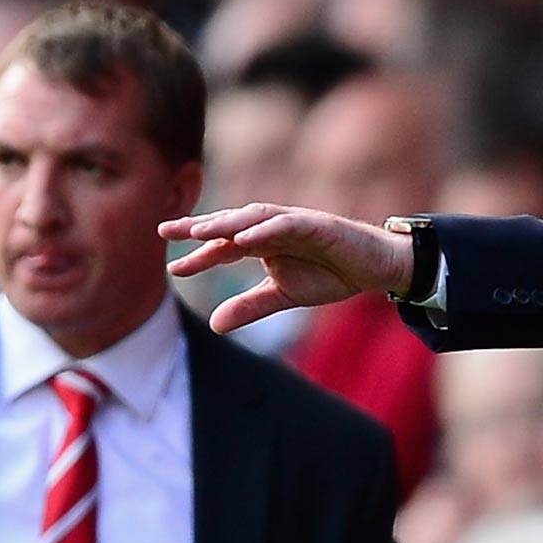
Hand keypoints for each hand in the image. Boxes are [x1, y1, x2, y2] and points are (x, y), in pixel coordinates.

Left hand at [160, 204, 413, 332]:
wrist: (375, 267)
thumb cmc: (330, 274)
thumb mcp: (284, 296)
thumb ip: (250, 307)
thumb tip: (213, 324)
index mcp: (263, 243)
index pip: (223, 247)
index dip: (198, 256)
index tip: (172, 269)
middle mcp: (272, 227)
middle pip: (230, 224)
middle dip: (199, 227)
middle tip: (166, 232)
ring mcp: (294, 221)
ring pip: (254, 217)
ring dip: (227, 223)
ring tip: (200, 231)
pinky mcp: (317, 224)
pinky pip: (287, 223)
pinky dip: (266, 229)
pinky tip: (245, 238)